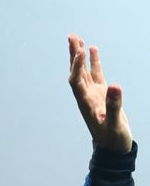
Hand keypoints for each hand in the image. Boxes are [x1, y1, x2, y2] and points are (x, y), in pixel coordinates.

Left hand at [68, 34, 131, 152]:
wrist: (114, 149)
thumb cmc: (113, 139)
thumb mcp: (114, 124)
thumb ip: (114, 105)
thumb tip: (114, 85)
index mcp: (86, 104)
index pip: (77, 82)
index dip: (77, 67)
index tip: (80, 51)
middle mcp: (86, 97)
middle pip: (76, 73)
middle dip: (73, 56)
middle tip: (71, 37)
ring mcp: (93, 95)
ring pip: (84, 72)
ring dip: (79, 56)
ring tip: (77, 39)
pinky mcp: (101, 95)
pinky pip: (95, 75)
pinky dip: (93, 62)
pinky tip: (92, 49)